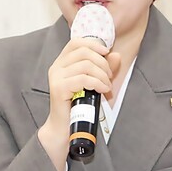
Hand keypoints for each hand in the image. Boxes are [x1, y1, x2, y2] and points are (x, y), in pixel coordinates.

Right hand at [38, 38, 120, 170]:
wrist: (64, 127)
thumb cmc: (78, 106)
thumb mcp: (94, 83)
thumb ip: (104, 68)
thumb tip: (115, 55)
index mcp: (62, 63)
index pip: (76, 43)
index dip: (94, 45)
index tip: (107, 53)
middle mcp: (56, 67)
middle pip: (84, 52)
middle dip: (102, 63)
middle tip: (109, 77)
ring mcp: (56, 77)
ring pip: (85, 65)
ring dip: (102, 75)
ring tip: (106, 86)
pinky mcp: (59, 88)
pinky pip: (83, 79)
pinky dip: (97, 83)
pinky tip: (102, 90)